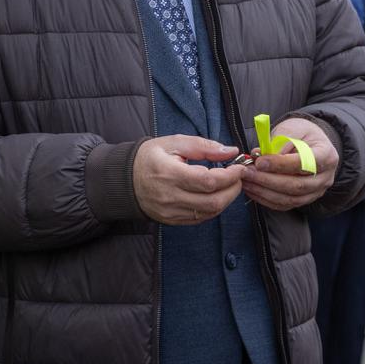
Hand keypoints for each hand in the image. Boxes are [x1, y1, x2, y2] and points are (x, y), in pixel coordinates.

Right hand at [131, 135, 245, 224]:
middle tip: (238, 177)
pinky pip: (201, 218)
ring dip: (226, 199)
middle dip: (233, 189)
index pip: (209, 180)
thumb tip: (231, 151)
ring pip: (210, 212)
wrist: (125, 179)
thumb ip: (204, 146)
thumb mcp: (174, 143)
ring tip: (229, 185)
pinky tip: (215, 195)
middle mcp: (170, 196)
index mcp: (169, 173)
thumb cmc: (150, 157)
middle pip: (213, 201)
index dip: (230, 176)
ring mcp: (171, 211)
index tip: (239, 167)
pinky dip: (214, 208)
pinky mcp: (172, 220)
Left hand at [240, 118, 338, 210]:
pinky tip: (252, 189)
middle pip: (297, 185)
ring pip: (290, 198)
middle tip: (247, 172)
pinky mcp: (305, 199)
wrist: (310, 142)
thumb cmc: (301, 133)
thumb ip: (279, 142)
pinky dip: (266, 199)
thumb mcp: (292, 128)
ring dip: (264, 191)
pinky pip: (284, 205)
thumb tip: (261, 157)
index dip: (280, 164)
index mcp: (326, 155)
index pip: (304, 164)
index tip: (260, 161)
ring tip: (246, 181)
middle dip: (268, 180)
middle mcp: (325, 177)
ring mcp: (316, 191)